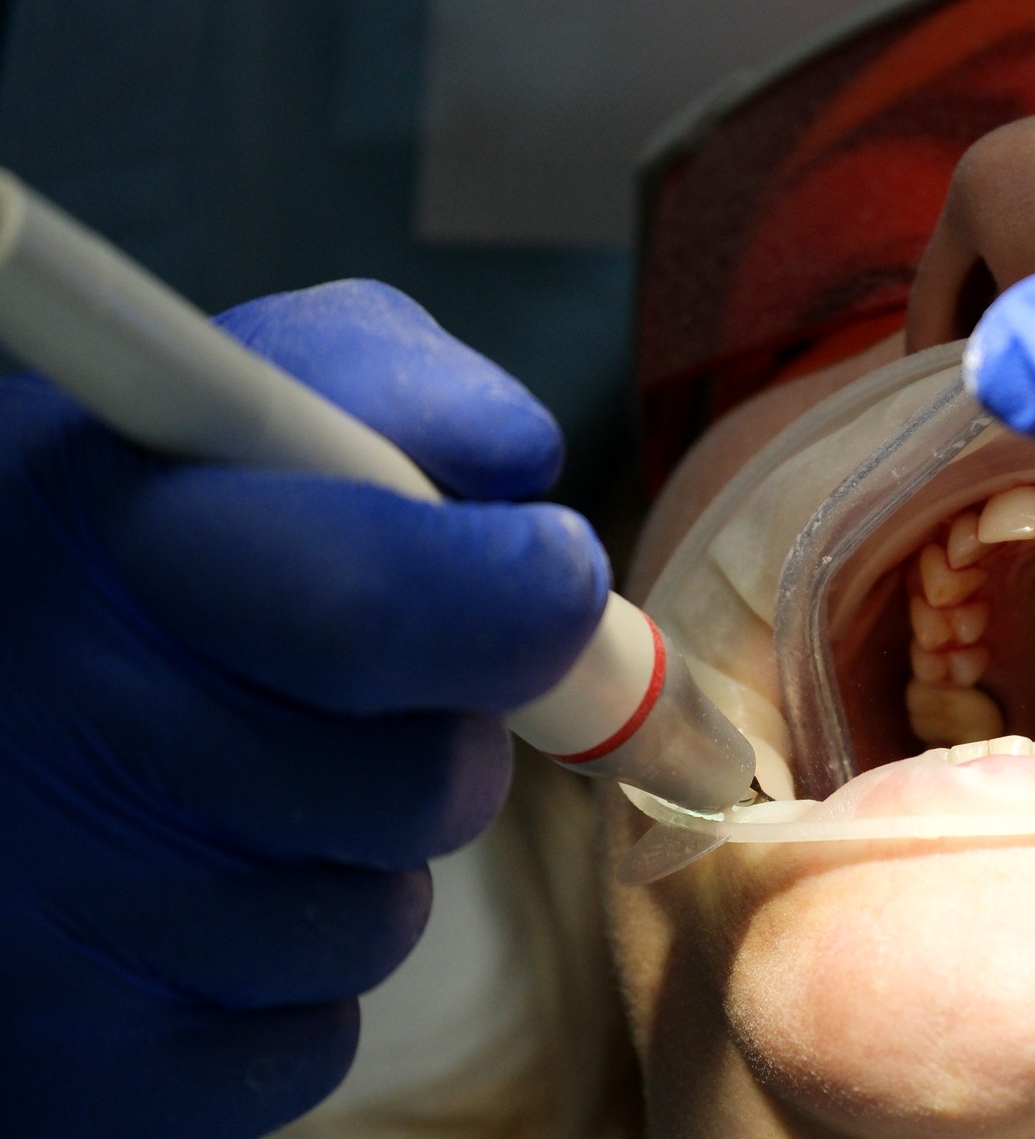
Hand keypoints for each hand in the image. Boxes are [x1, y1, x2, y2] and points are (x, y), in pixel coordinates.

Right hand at [0, 281, 607, 1135]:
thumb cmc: (122, 529)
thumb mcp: (231, 397)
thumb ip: (394, 389)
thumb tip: (524, 463)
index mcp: (118, 534)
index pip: (381, 607)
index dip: (519, 605)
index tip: (555, 579)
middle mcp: (75, 727)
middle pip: (427, 789)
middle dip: (437, 735)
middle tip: (350, 688)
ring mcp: (63, 911)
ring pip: (378, 921)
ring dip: (353, 856)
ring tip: (230, 780)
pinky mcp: (81, 1061)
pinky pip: (310, 1037)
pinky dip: (284, 978)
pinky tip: (182, 894)